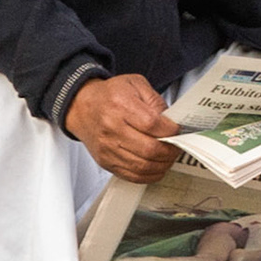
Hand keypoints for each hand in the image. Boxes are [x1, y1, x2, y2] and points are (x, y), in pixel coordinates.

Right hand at [64, 73, 180, 180]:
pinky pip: (132, 176)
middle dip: (170, 150)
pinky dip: (149, 175)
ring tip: (169, 157)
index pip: (152, 124)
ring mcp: (108, 148)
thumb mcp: (135, 84)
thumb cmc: (108, 95)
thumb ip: (155, 100)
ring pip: (142, 166)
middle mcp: (112, 128)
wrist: (81, 107)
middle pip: (149, 149)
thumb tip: (172, 120)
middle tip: (178, 146)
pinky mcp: (106, 162)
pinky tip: (157, 167)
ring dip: (163, 164)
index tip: (179, 130)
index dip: (171, 130)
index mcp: (121, 105)